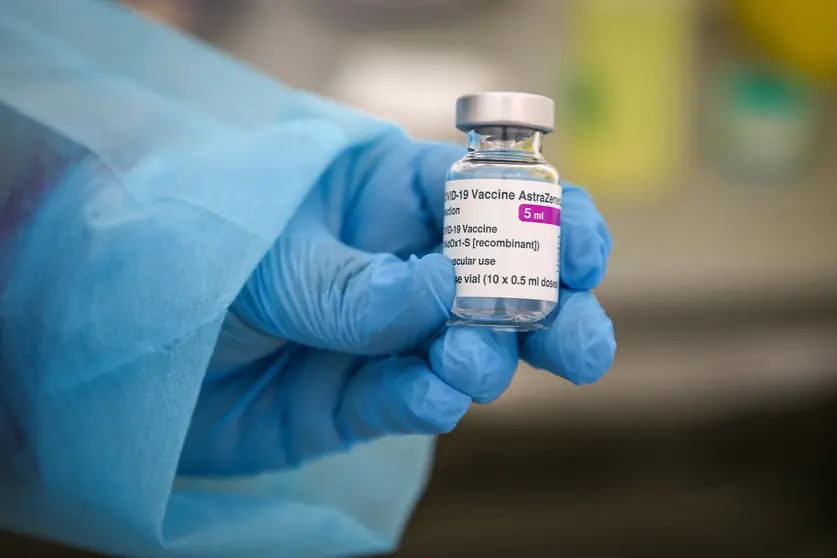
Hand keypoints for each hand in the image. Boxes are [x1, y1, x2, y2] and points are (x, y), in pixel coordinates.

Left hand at [178, 132, 614, 475]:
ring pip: (474, 350)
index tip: (577, 245)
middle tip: (578, 338)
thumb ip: (358, 281)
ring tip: (469, 361)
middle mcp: (401, 266)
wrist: (116, 352)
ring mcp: (387, 337)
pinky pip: (410, 401)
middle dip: (553, 308)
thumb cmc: (187, 259)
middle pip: (505, 283)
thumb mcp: (268, 253)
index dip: (542, 217)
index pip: (485, 195)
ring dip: (490, 358)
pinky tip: (432, 394)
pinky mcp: (361, 401)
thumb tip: (450, 291)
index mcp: (384, 196)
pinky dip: (429, 400)